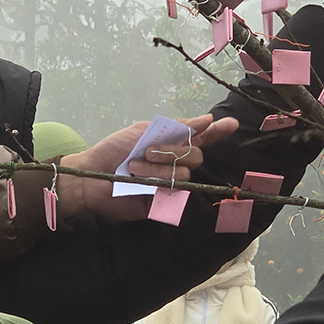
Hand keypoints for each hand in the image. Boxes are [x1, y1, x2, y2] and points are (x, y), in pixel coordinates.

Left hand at [55, 114, 238, 220]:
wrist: (91, 177)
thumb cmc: (114, 151)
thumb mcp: (143, 130)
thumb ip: (176, 127)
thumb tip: (207, 119)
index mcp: (171, 144)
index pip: (202, 138)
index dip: (217, 132)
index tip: (231, 124)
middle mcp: (175, 164)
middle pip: (196, 156)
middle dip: (172, 151)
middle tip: (145, 151)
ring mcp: (171, 185)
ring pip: (183, 173)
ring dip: (156, 168)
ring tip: (133, 169)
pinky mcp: (163, 204)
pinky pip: (174, 193)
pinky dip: (156, 183)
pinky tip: (140, 183)